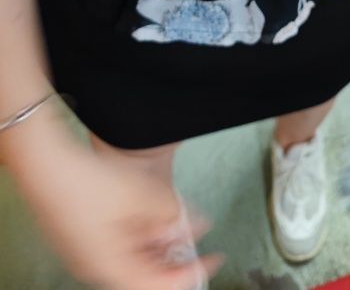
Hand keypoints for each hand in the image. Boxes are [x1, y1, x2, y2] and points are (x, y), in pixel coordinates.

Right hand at [9, 116, 222, 289]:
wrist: (46, 164)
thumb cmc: (85, 185)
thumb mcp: (141, 197)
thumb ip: (170, 213)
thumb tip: (191, 223)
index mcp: (112, 270)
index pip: (161, 285)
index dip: (191, 273)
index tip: (211, 259)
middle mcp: (97, 267)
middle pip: (145, 270)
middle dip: (173, 250)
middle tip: (193, 232)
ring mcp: (87, 250)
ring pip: (131, 253)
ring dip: (156, 237)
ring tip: (175, 215)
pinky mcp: (80, 233)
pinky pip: (116, 239)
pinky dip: (138, 228)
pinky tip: (148, 206)